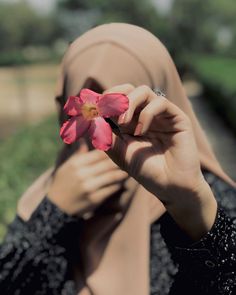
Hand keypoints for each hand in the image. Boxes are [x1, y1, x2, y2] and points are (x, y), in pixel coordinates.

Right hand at [48, 141, 127, 215]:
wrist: (57, 206)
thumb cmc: (63, 182)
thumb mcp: (67, 166)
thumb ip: (78, 154)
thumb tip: (84, 139)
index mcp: (76, 164)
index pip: (99, 153)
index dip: (112, 150)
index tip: (121, 147)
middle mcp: (83, 174)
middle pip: (108, 164)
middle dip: (121, 160)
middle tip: (130, 157)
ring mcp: (89, 187)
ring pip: (112, 176)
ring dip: (122, 172)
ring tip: (129, 168)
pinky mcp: (95, 199)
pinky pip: (111, 189)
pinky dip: (118, 184)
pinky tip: (122, 181)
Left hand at [105, 84, 216, 239]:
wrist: (171, 187)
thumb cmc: (147, 171)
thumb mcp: (120, 154)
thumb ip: (107, 136)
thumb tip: (92, 118)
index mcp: (131, 122)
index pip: (116, 101)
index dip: (102, 101)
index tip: (90, 109)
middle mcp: (145, 115)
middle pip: (128, 90)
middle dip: (113, 97)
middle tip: (104, 110)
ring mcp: (161, 116)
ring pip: (143, 91)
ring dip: (128, 103)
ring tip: (122, 123)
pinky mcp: (177, 118)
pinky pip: (160, 103)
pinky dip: (146, 114)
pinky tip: (141, 131)